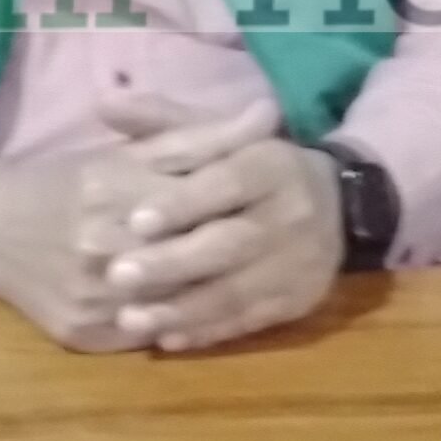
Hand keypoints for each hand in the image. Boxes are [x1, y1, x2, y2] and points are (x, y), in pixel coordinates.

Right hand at [0, 100, 278, 348]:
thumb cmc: (65, 180)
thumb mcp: (128, 151)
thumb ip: (201, 136)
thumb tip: (269, 113)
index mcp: (113, 187)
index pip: (196, 200)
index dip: (242, 205)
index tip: (283, 202)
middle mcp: (101, 243)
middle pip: (189, 257)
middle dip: (237, 254)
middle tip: (281, 251)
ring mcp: (91, 295)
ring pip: (172, 304)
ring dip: (215, 298)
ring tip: (252, 288)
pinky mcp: (81, 334)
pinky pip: (142, 337)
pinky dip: (176, 330)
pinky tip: (205, 321)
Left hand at [97, 94, 346, 353]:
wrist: (337, 204)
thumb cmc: (254, 164)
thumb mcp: (215, 133)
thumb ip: (161, 120)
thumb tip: (103, 101)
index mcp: (271, 164)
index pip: (226, 182)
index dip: (182, 203)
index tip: (135, 220)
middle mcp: (292, 213)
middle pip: (229, 243)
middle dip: (171, 262)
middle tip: (116, 275)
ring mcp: (298, 263)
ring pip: (236, 291)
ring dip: (180, 309)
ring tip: (127, 318)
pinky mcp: (297, 301)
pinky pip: (248, 321)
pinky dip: (207, 332)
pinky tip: (166, 339)